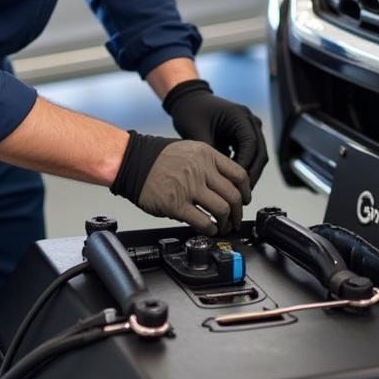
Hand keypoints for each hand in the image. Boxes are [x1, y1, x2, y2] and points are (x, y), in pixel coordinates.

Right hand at [110, 131, 250, 234]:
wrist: (132, 161)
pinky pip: (202, 221)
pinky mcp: (176, 205)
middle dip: (238, 212)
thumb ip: (209, 164)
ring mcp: (189, 187)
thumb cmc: (158, 157)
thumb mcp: (190, 149)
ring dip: (225, 223)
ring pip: (221, 209)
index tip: (245, 200)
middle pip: (233, 195)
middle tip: (235, 219)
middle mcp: (201, 170)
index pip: (239, 175)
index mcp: (207, 155)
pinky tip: (209, 229)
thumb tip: (226, 184)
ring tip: (223, 227)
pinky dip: (210, 229)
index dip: (246, 191)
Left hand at [162, 80, 268, 187]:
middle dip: (251, 175)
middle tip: (241, 196)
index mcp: (240, 116)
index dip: (245, 168)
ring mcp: (250, 126)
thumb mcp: (198, 134)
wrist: (189, 100)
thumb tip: (216, 181)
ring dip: (249, 174)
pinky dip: (244, 168)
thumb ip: (209, 155)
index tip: (237, 187)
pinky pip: (250, 154)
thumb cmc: (191, 112)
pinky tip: (234, 183)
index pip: (251, 146)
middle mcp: (249, 120)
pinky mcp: (245, 134)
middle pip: (259, 153)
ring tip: (238, 194)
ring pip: (257, 156)